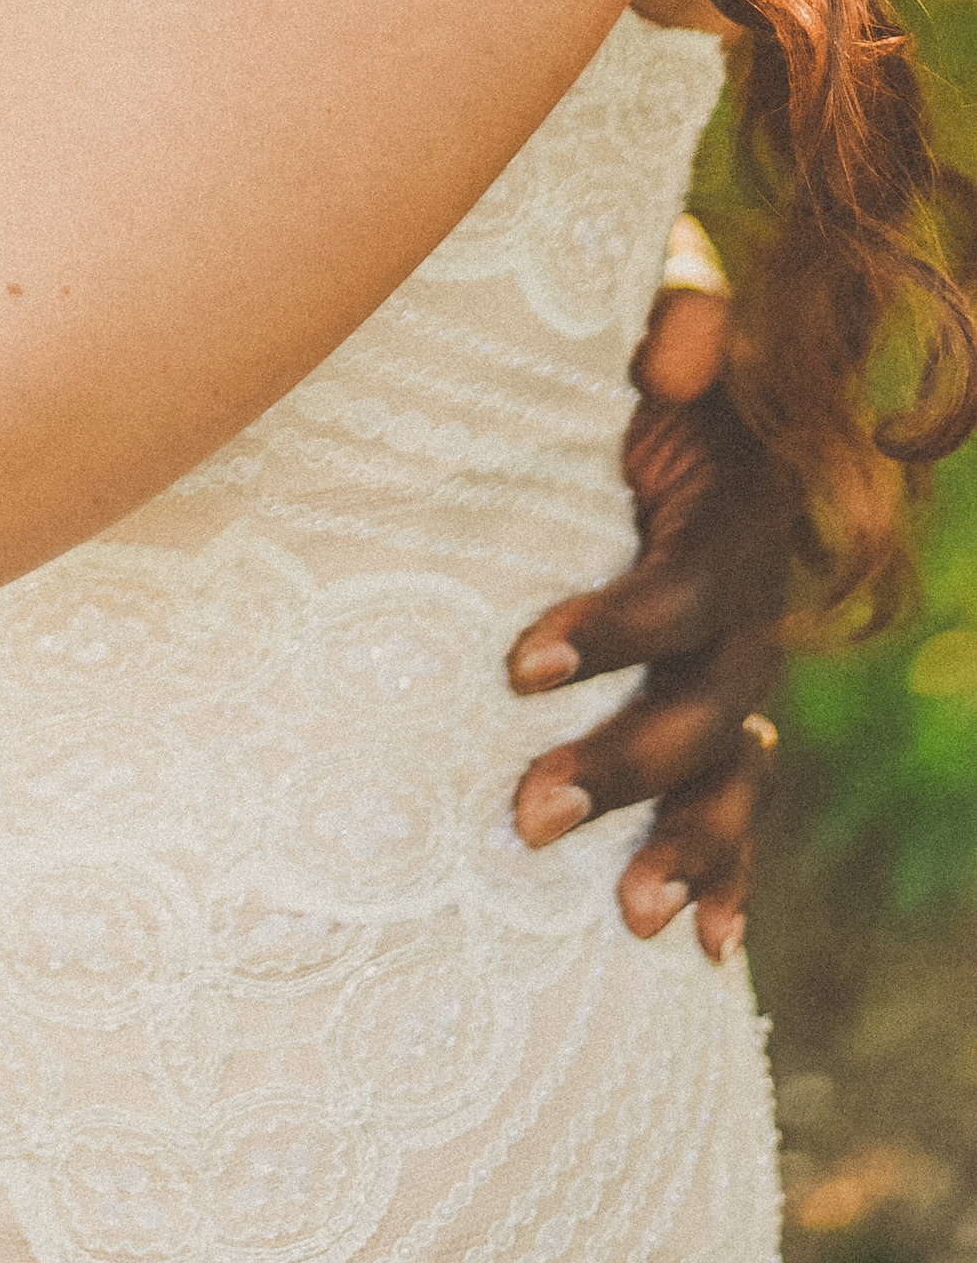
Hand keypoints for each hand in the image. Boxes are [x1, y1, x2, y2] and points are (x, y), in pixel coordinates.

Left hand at [506, 280, 792, 961]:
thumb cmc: (608, 359)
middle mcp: (742, 606)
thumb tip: (679, 335)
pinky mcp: (714, 717)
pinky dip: (729, 880)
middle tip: (522, 816)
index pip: (685, 595)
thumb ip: (671, 309)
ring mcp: (733, 672)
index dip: (615, 631)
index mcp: (722, 517)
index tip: (519, 664)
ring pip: (730, 774)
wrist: (631, 395)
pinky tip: (706, 953)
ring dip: (684, 846)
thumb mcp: (633, 323)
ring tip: (630, 918)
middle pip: (706, 706)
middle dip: (624, 769)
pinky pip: (738, 810)